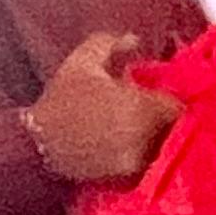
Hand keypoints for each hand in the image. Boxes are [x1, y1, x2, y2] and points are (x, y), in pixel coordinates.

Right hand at [26, 32, 180, 181]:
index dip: (172, 97)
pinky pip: (150, 160)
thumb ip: (109, 44)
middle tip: (151, 107)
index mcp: (144, 107)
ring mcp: (141, 159)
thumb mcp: (82, 63)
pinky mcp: (129, 175)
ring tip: (139, 124)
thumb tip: (133, 39)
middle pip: (177, 126)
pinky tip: (130, 140)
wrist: (36, 144)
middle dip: (168, 116)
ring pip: (165, 143)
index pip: (179, 104)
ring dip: (159, 133)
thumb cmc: (61, 100)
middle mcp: (149, 136)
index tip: (160, 92)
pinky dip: (146, 150)